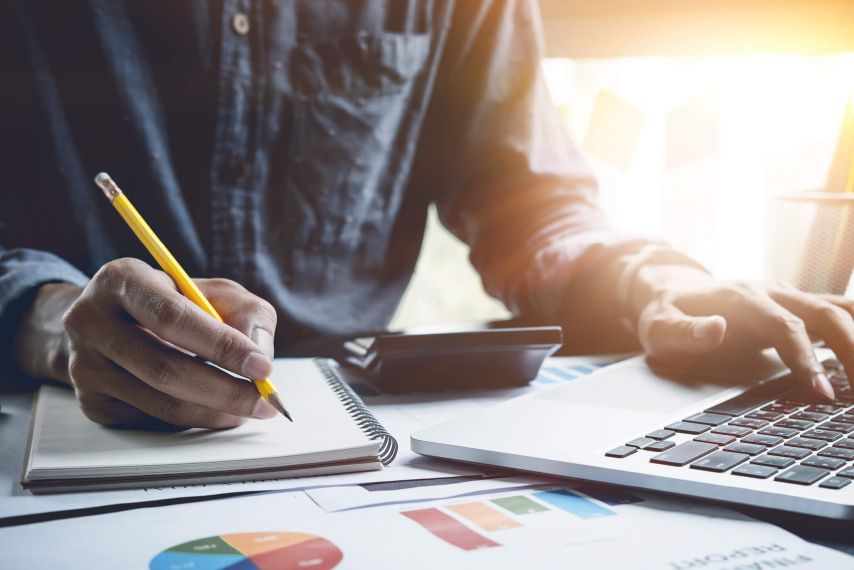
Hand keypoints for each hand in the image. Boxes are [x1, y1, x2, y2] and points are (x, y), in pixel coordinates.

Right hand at [17, 258, 278, 428]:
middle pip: (165, 368)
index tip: (263, 368)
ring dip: (214, 411)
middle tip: (264, 400)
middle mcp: (91, 321)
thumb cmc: (174, 303)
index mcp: (121, 279)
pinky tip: (212, 407)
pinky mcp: (91, 401)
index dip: (221, 345)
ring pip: (160, 402)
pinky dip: (192, 419)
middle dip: (225, 390)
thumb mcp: (214, 292)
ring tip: (247, 408)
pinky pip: (152, 420)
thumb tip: (261, 356)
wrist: (111, 322)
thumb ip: (248, 314)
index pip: (172, 317)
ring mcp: (84, 365)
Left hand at [631, 264, 849, 400]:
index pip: (785, 327)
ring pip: (841, 311)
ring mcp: (790, 297)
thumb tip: (716, 329)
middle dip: (852, 352)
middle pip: (827, 315)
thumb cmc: (668, 314)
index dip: (806, 359)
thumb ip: (684, 331)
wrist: (677, 291)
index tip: (823, 393)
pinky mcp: (799, 306)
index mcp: (742, 299)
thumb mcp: (659, 327)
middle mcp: (773, 292)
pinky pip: (840, 313)